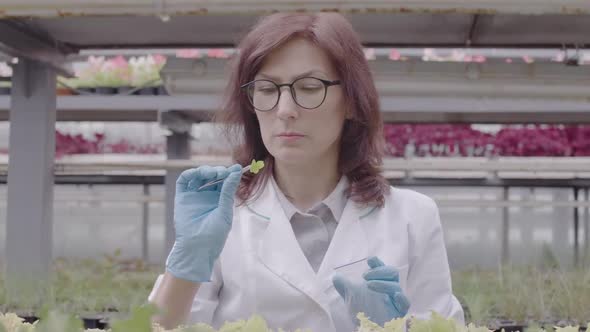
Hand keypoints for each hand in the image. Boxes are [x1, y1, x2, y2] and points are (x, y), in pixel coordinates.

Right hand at [165, 164, 242, 282]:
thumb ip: (228, 190)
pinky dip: (190, 174)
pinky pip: (184, 181)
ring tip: (213, 173)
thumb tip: (237, 171)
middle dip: (218, 171)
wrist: (198, 248)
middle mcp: (207, 196)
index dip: (230, 174)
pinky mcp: (182, 198)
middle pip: (212, 176)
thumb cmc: (214, 234)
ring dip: (205, 170)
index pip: (225, 181)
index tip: (236, 168)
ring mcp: (194, 196)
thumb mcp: (225, 210)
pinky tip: (197, 173)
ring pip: (199, 176)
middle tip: (223, 173)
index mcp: (220, 200)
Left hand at [332, 256, 409, 325]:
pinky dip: (402, 298)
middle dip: (379, 271)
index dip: (377, 263)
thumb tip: (335, 276)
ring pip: (396, 287)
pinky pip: (405, 303)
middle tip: (364, 276)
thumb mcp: (350, 296)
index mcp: (380, 281)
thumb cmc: (362, 309)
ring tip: (368, 285)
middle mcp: (389, 288)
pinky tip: (396, 295)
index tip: (369, 260)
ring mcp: (395, 299)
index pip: (381, 267)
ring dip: (383, 284)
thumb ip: (343, 285)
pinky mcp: (400, 311)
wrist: (366, 327)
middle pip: (392, 273)